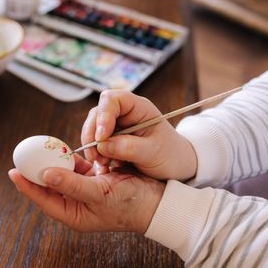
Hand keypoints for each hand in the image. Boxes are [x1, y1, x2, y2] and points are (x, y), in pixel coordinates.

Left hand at [8, 155, 164, 233]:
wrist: (158, 200)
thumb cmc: (131, 204)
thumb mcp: (99, 194)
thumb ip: (71, 184)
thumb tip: (44, 175)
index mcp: (73, 213)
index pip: (44, 199)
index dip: (27, 186)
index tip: (13, 171)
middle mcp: (76, 202)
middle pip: (49, 185)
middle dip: (37, 170)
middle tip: (24, 155)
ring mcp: (84, 189)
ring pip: (62, 172)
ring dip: (54, 160)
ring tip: (41, 148)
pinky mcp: (94, 177)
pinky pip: (76, 164)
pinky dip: (70, 155)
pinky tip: (63, 147)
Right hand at [82, 90, 196, 180]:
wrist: (176, 167)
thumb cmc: (170, 155)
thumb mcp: (152, 153)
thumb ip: (128, 148)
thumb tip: (102, 145)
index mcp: (138, 107)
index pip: (112, 100)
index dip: (103, 116)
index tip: (101, 138)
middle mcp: (124, 113)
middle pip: (97, 114)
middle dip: (92, 134)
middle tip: (95, 156)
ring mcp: (115, 126)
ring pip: (93, 129)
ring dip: (92, 146)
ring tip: (103, 163)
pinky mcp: (110, 139)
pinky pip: (95, 143)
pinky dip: (95, 154)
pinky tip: (104, 165)